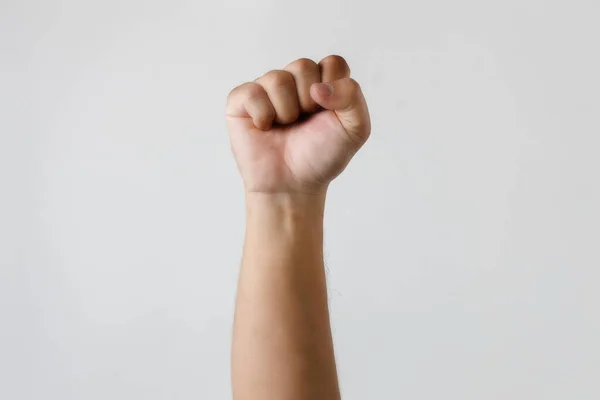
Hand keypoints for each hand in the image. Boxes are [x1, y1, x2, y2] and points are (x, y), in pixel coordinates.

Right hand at [226, 55, 370, 193]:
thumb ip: (352, 97)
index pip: (333, 63)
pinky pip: (252, 92)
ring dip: (286, 111)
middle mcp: (294, 81)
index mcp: (323, 83)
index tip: (330, 113)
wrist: (293, 185)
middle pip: (303, 66)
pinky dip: (263, 114)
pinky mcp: (241, 101)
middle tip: (304, 123)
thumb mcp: (355, 129)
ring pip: (277, 79)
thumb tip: (318, 86)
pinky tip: (265, 128)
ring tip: (285, 127)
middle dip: (308, 102)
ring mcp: (267, 89)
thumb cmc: (321, 156)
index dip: (334, 88)